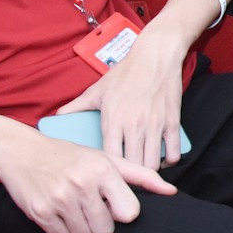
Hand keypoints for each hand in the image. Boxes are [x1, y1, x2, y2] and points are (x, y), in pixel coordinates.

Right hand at [0, 125, 174, 232]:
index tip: (112, 203)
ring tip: (76, 210)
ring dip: (83, 230)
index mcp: (103, 170)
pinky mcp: (40, 213)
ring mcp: (59, 200)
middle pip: (107, 230)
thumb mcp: (107, 159)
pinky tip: (60, 214)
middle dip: (101, 223)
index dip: (121, 212)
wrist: (23, 152)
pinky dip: (65, 232)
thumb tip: (172, 192)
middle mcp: (82, 184)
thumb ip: (142, 176)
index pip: (129, 213)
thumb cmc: (72, 156)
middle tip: (90, 206)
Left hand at [55, 28, 188, 170]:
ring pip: (152, 163)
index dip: (108, 172)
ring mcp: (154, 125)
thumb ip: (77, 106)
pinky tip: (162, 158)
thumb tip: (57, 115)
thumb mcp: (98, 89)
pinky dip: (169, 160)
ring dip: (147, 170)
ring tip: (142, 168)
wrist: (156, 55)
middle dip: (128, 175)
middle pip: (132, 166)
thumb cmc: (127, 72)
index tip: (107, 175)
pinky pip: (174, 153)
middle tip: (125, 177)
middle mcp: (133, 126)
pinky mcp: (172, 122)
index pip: (109, 158)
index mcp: (113, 120)